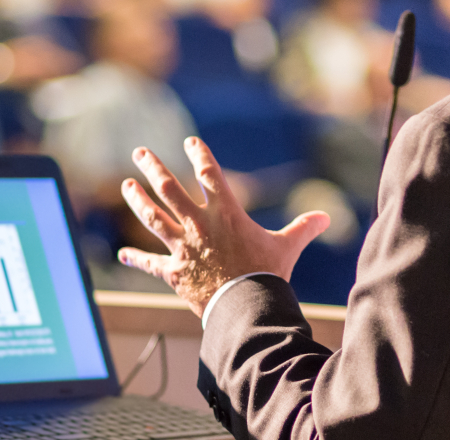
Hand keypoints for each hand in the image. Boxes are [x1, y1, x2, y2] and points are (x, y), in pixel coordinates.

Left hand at [118, 137, 330, 316]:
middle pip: (169, 189)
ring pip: (153, 217)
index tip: (190, 142)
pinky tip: (123, 253)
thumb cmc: (267, 275)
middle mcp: (199, 225)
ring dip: (137, 200)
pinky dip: (136, 258)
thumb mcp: (287, 247)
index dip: (200, 155)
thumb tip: (326, 217)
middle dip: (153, 168)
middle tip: (140, 153)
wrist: (246, 307)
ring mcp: (183, 247)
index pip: (209, 174)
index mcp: (226, 213)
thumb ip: (303, 228)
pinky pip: (151, 263)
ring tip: (126, 185)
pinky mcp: (173, 272)